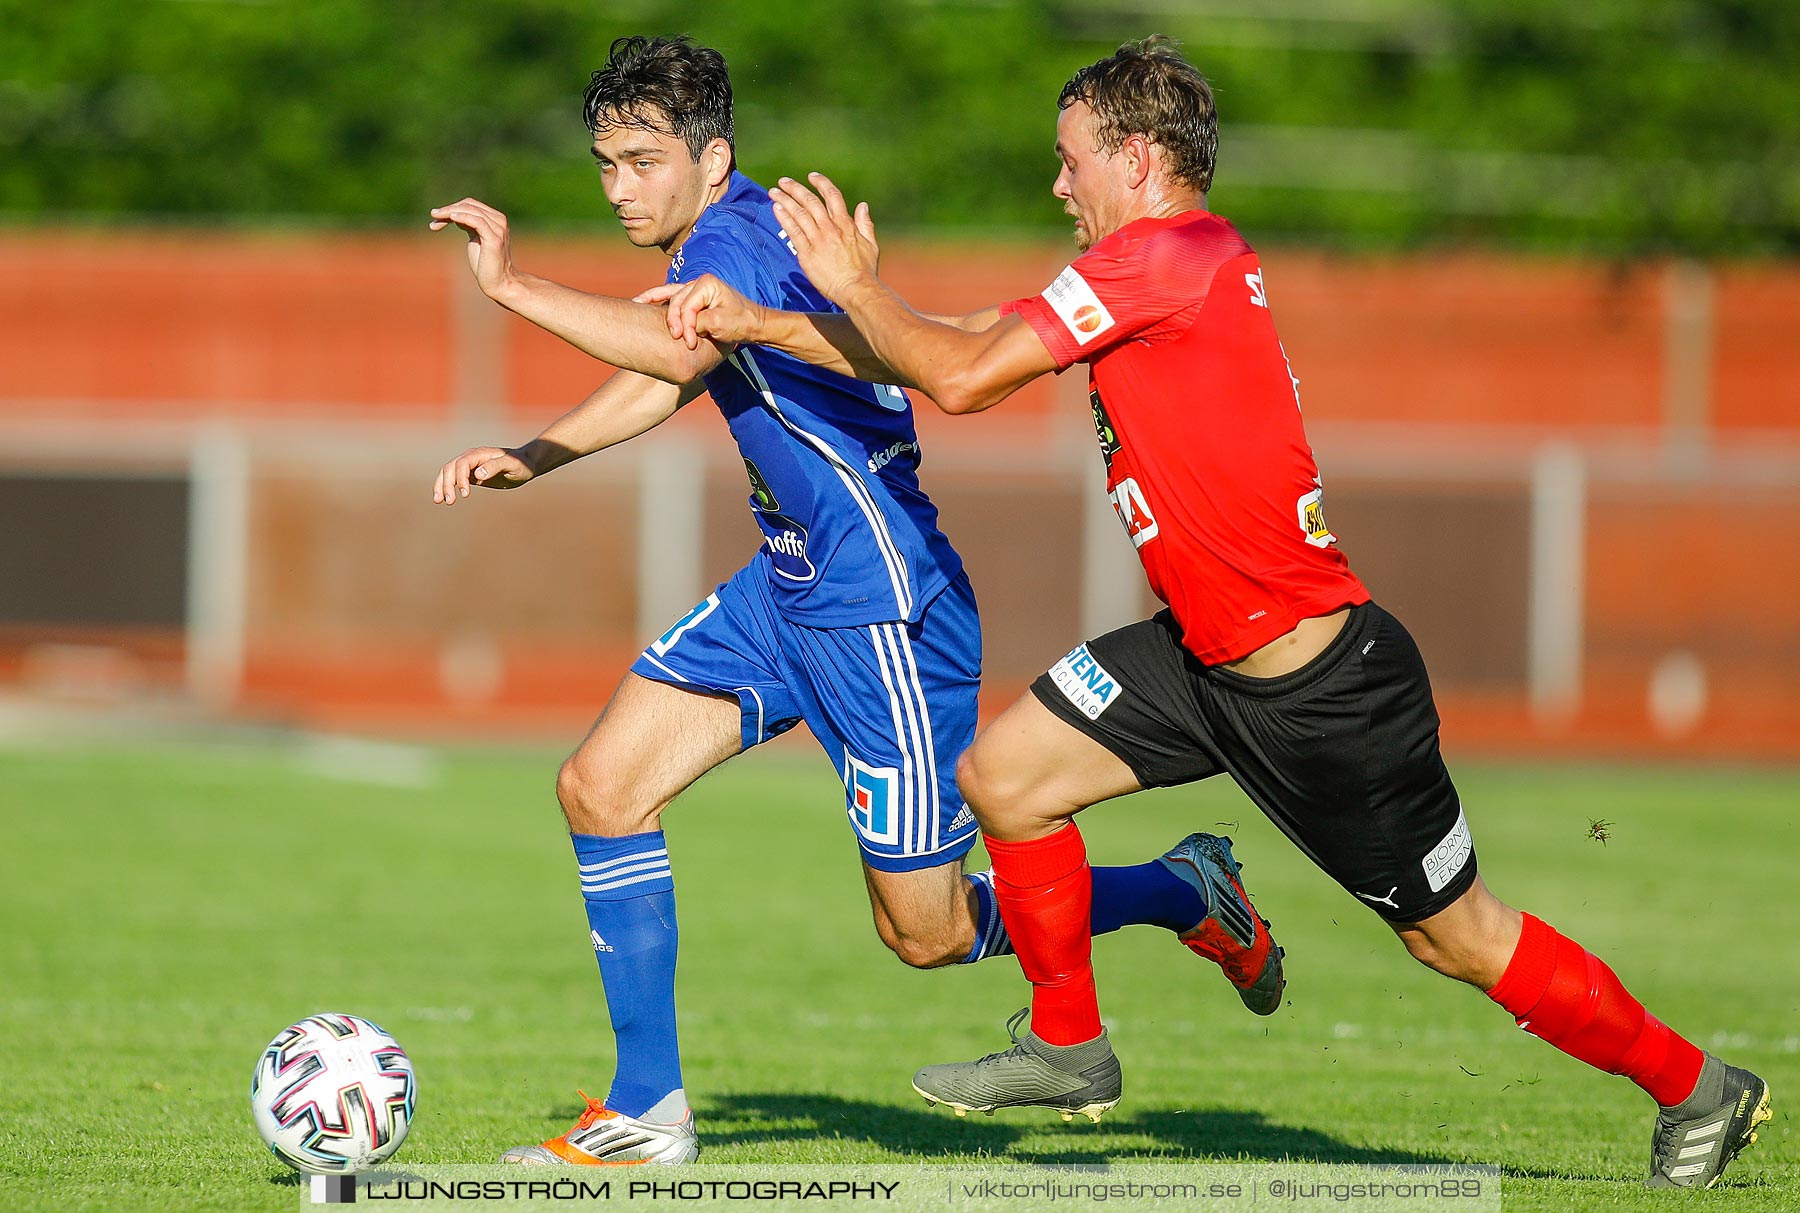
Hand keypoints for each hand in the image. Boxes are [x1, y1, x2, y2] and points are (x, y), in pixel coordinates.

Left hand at [428, 198, 521, 301]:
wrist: (498, 283)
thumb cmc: (485, 264)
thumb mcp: (475, 239)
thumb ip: (468, 226)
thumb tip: (454, 214)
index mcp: (495, 219)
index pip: (471, 204)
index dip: (452, 207)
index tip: (436, 216)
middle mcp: (499, 221)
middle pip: (469, 205)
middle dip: (448, 209)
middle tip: (433, 215)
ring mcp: (498, 229)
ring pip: (471, 211)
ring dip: (450, 212)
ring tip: (436, 217)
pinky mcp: (494, 239)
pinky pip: (477, 221)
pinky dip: (462, 217)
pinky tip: (451, 217)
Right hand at [432, 446, 535, 504]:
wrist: (525, 464)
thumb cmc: (520, 464)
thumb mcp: (512, 465)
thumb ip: (495, 466)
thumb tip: (478, 474)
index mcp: (480, 454)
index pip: (462, 464)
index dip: (460, 478)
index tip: (465, 494)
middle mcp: (471, 458)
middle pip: (450, 468)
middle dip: (446, 484)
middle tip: (450, 502)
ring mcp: (469, 465)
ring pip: (448, 473)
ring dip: (441, 486)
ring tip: (439, 501)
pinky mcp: (470, 474)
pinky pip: (453, 479)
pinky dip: (446, 487)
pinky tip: (443, 499)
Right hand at [634, 274, 764, 349]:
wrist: (754, 323)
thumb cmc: (741, 322)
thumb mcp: (720, 324)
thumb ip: (700, 323)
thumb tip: (683, 329)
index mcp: (706, 284)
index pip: (687, 305)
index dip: (686, 324)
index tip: (689, 343)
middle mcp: (698, 283)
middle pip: (676, 300)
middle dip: (673, 320)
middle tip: (677, 339)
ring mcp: (693, 290)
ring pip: (668, 296)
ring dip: (653, 302)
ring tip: (637, 306)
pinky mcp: (691, 298)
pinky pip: (668, 297)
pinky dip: (655, 299)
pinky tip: (639, 302)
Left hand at [768, 173, 879, 304]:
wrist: (857, 289)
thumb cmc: (865, 271)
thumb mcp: (871, 244)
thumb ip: (865, 224)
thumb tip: (862, 205)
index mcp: (846, 225)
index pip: (832, 196)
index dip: (821, 183)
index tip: (811, 177)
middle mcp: (831, 228)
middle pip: (810, 201)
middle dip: (795, 188)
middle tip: (783, 181)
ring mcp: (818, 240)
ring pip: (799, 213)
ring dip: (785, 200)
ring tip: (773, 192)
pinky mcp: (808, 254)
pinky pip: (793, 231)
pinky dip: (784, 218)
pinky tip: (776, 209)